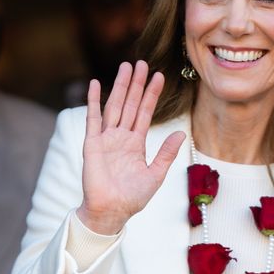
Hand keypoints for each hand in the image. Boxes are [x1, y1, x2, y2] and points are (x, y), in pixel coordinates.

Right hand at [78, 60, 185, 234]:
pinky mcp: (92, 144)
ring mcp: (106, 139)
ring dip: (119, 86)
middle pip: (130, 104)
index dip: (151, 95)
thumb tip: (180, 133)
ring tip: (126, 66)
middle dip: (136, 84)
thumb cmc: (132, 198)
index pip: (144, 113)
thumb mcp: (155, 175)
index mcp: (135, 144)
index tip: (159, 76)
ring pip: (114, 106)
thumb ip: (166, 154)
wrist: (111, 211)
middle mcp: (121, 138)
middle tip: (141, 62)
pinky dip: (94, 101)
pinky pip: (93, 118)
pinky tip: (96, 84)